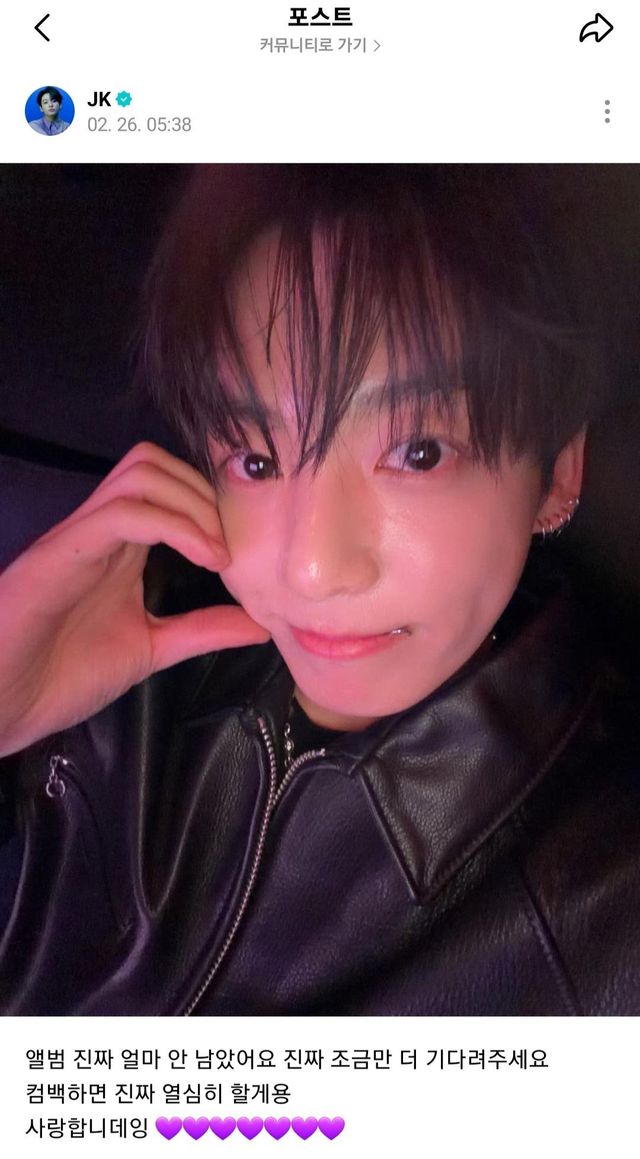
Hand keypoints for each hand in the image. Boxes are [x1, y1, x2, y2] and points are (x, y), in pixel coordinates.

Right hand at [0, 441, 270, 757]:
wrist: (3, 706)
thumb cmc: (61, 675)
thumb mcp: (150, 648)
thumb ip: (201, 630)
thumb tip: (261, 622)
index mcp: (121, 547)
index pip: (167, 485)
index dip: (211, 501)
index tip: (246, 546)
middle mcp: (102, 531)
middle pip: (154, 462)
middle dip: (204, 492)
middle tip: (233, 545)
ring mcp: (81, 537)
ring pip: (139, 472)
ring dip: (191, 502)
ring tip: (218, 552)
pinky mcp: (62, 553)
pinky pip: (120, 512)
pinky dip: (173, 524)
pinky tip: (202, 556)